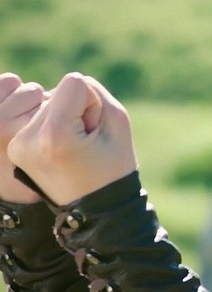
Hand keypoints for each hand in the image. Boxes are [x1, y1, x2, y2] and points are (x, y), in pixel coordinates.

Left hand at [8, 73, 137, 204]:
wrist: (97, 208)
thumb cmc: (114, 165)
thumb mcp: (117, 121)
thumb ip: (93, 90)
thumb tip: (63, 85)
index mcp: (54, 133)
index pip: (73, 83)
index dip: (93, 103)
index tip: (94, 132)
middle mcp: (27, 138)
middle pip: (56, 93)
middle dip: (76, 111)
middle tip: (85, 143)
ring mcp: (17, 144)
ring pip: (45, 103)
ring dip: (64, 117)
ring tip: (72, 147)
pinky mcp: (15, 147)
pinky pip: (36, 117)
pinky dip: (52, 126)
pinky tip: (60, 149)